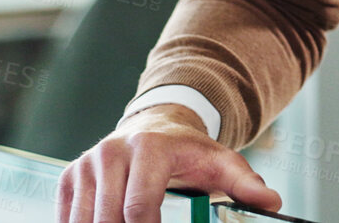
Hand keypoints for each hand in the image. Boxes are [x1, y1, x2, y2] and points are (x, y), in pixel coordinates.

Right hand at [58, 104, 280, 222]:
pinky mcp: (70, 176)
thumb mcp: (221, 163)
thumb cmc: (190, 152)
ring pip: (84, 220)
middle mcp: (112, 152)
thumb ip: (245, 184)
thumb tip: (271, 203)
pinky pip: (67, 217)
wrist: (156, 126)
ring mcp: (87, 164)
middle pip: (108, 218)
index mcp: (150, 148)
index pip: (139, 207)